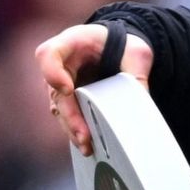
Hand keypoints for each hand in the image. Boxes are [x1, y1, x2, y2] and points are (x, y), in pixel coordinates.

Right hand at [34, 23, 153, 155]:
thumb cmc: (122, 43)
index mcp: (71, 42)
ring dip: (72, 128)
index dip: (52, 72)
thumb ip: (137, 73)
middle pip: (55, 91)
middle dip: (70, 116)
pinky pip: (68, 117)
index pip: (48, 55)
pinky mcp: (69, 101)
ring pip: (60, 109)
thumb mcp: (135, 52)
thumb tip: (141, 104)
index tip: (68, 88)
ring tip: (87, 146)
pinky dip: (76, 131)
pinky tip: (87, 145)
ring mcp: (61, 84)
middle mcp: (60, 65)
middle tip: (84, 135)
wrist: (119, 47)